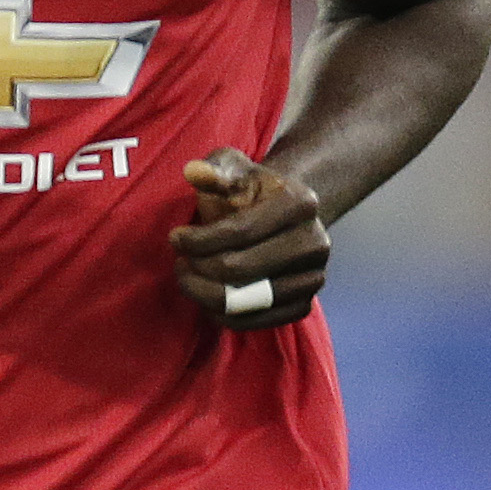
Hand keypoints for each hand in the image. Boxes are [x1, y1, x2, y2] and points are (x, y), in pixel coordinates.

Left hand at [171, 149, 328, 327]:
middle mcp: (315, 242)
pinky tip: (207, 298)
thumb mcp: (233, 168)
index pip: (240, 231)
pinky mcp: (304, 304)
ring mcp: (313, 277)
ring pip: (247, 302)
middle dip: (199, 269)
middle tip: (180, 264)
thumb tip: (194, 172)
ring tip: (190, 279)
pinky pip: (258, 322)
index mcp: (300, 202)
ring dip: (206, 295)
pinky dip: (225, 316)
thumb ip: (214, 169)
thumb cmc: (252, 191)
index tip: (175, 239)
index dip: (199, 240)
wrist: (286, 217)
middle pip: (241, 270)